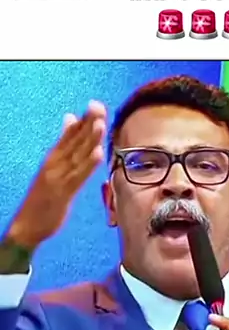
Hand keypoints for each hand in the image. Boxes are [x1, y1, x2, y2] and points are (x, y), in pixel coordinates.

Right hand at [7, 101, 105, 249]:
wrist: (27, 225)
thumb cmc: (43, 197)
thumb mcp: (53, 166)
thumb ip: (65, 144)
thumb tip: (71, 118)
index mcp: (54, 157)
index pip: (70, 135)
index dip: (83, 120)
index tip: (96, 104)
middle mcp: (55, 164)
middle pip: (74, 141)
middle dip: (88, 124)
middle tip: (98, 106)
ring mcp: (58, 178)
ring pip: (77, 156)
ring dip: (88, 140)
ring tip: (100, 124)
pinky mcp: (62, 193)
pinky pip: (78, 177)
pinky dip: (88, 165)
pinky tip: (98, 154)